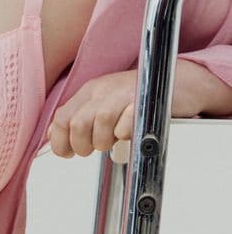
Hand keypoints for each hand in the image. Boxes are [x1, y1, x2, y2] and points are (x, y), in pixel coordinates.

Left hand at [46, 58, 206, 157]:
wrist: (177, 80)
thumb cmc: (139, 97)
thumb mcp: (103, 104)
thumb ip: (80, 118)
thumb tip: (54, 136)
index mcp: (90, 92)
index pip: (61, 118)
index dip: (59, 141)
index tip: (67, 153)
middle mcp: (104, 91)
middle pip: (77, 122)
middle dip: (81, 145)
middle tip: (92, 150)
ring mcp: (125, 94)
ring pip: (101, 120)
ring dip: (103, 141)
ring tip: (112, 143)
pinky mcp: (146, 100)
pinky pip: (130, 118)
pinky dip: (125, 131)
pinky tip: (126, 135)